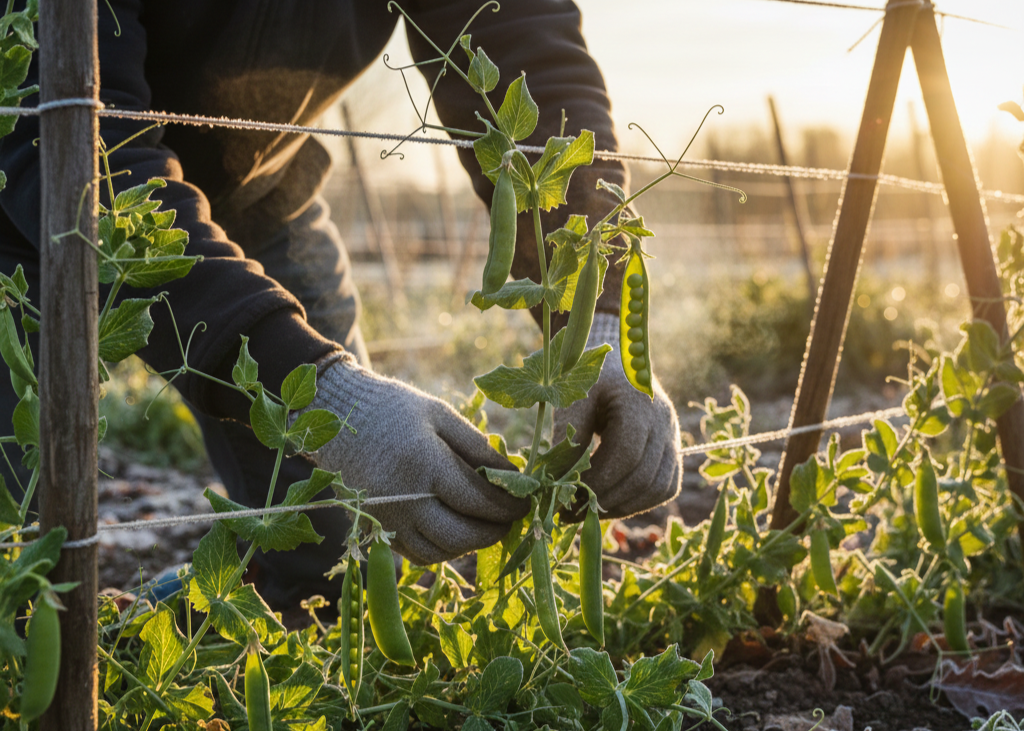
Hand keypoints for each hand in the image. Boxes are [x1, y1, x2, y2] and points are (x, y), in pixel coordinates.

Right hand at [300, 356, 528, 564]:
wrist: (336, 418)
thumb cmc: (394, 409)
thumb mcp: (440, 415)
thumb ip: (478, 447)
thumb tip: (514, 475)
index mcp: (425, 464)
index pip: (478, 500)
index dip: (508, 506)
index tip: (525, 502)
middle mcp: (404, 499)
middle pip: (461, 536)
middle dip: (494, 531)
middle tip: (510, 518)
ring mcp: (387, 519)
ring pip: (440, 552)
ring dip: (470, 545)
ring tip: (485, 524)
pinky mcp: (376, 529)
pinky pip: (417, 554)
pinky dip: (443, 549)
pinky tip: (455, 529)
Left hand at [554, 313, 681, 518]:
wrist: (616, 358)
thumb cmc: (589, 374)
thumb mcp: (573, 396)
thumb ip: (569, 434)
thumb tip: (558, 480)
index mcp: (638, 401)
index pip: (626, 453)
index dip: (599, 481)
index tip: (568, 498)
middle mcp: (663, 420)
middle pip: (643, 476)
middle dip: (606, 500)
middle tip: (571, 513)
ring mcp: (673, 435)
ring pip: (658, 487)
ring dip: (623, 506)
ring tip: (588, 511)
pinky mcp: (672, 449)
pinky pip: (665, 486)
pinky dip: (640, 502)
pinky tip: (610, 503)